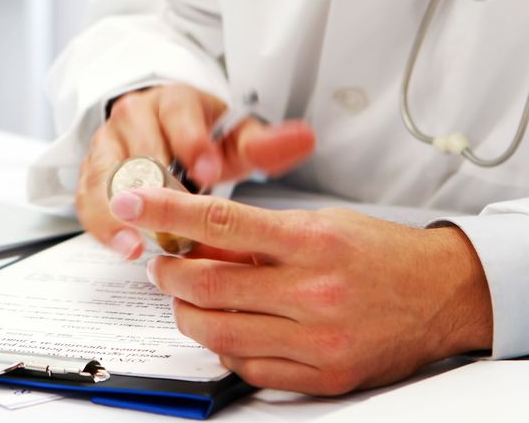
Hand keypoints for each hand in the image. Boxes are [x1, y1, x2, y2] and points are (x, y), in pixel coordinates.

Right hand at [77, 84, 314, 258]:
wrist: (158, 130)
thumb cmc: (200, 138)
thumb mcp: (234, 137)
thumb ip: (265, 143)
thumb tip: (306, 138)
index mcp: (171, 102)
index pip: (178, 117)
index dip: (191, 144)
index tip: (209, 171)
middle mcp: (132, 119)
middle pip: (137, 150)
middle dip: (155, 187)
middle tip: (173, 220)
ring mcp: (106, 147)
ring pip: (105, 177)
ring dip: (119, 213)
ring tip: (137, 244)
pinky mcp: (90, 176)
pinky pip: (88, 200)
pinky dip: (103, 226)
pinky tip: (123, 248)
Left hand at [110, 188, 493, 394]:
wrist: (443, 295)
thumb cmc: (379, 253)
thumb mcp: (318, 222)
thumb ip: (257, 235)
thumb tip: (195, 241)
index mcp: (311, 242)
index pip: (220, 221)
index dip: (167, 211)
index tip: (132, 203)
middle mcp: (313, 291)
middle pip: (207, 285)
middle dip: (168, 273)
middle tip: (161, 264)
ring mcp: (317, 338)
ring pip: (217, 331)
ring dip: (186, 313)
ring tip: (185, 297)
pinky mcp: (322, 374)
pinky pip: (247, 366)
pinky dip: (224, 346)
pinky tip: (226, 328)